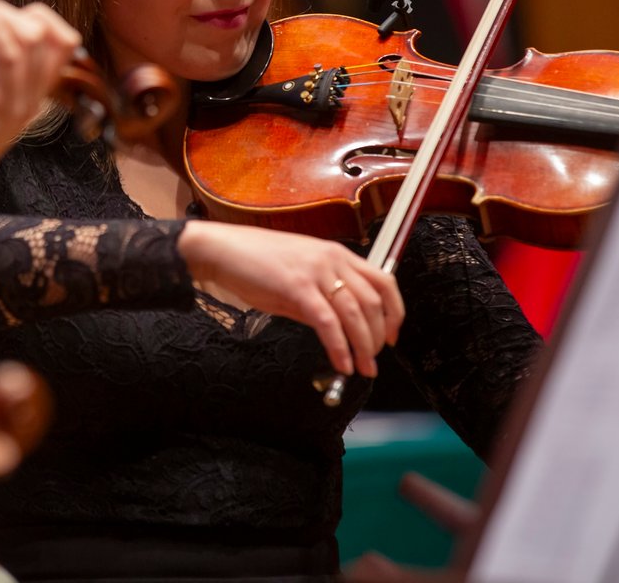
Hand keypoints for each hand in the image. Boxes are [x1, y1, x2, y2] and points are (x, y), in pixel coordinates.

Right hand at [178, 221, 403, 377]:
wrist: (222, 250)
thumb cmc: (255, 262)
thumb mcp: (298, 279)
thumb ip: (320, 300)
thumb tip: (337, 330)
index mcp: (337, 254)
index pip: (384, 282)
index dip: (395, 312)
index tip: (393, 335)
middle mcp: (332, 259)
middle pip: (374, 302)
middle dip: (379, 337)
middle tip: (373, 359)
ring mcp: (315, 271)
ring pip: (355, 313)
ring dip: (364, 346)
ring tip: (363, 368)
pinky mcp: (297, 287)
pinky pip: (328, 322)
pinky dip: (339, 347)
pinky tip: (341, 363)